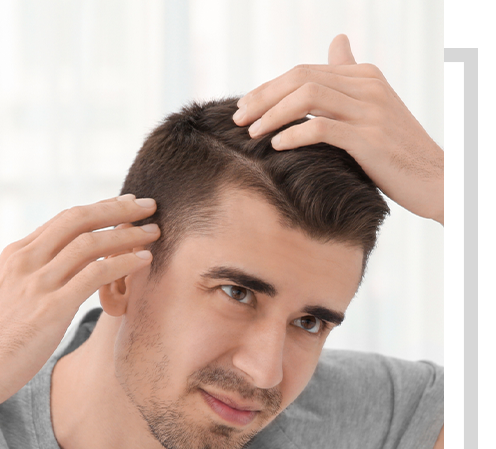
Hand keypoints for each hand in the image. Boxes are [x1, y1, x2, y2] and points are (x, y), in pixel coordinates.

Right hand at [0, 195, 159, 413]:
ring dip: (127, 234)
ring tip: (154, 232)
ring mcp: (37, 283)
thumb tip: (62, 272)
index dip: (100, 208)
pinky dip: (123, 263)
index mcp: (17, 254)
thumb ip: (34, 278)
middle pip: (79, 219)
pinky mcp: (50, 308)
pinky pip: (94, 275)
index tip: (125, 204)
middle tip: (149, 205)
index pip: (64, 219)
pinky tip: (144, 260)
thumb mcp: (11, 295)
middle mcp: (26, 260)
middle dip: (118, 209)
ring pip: (90, 243)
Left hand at [233, 35, 444, 224]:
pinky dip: (293, 134)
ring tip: (251, 133)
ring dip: (272, 114)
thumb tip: (337, 44)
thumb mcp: (373, 110)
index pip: (305, 71)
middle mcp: (367, 86)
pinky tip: (276, 146)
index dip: (269, 87)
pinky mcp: (369, 138)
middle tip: (238, 118)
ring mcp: (370, 110)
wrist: (435, 180)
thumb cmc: (397, 153)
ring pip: (307, 96)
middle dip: (263, 97)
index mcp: (364, 76)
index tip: (245, 106)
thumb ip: (350, 80)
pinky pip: (321, 127)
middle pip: (301, 78)